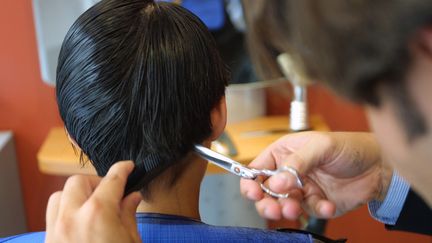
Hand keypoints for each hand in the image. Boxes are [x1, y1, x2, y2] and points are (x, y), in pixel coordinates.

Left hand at [45, 161, 142, 242]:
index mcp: (98, 215)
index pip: (111, 180)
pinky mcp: (48, 241)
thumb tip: (132, 198)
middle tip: (110, 194)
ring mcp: (56, 231)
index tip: (127, 167)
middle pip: (78, 181)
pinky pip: (52, 216)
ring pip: (59, 195)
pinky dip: (66, 211)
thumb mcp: (131, 240)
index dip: (122, 169)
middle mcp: (72, 218)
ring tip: (92, 207)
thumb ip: (129, 215)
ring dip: (76, 196)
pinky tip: (80, 222)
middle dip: (95, 182)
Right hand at [240, 132, 392, 220]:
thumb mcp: (321, 147)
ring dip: (287, 209)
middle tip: (275, 208)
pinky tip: (327, 205)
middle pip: (264, 192)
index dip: (250, 182)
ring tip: (296, 209)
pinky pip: (308, 212)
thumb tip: (277, 182)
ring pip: (282, 205)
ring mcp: (300, 189)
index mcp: (283, 153)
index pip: (257, 169)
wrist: (378, 167)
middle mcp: (288, 172)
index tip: (254, 193)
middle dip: (266, 202)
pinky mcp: (314, 203)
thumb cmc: (349, 147)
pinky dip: (317, 211)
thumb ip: (297, 163)